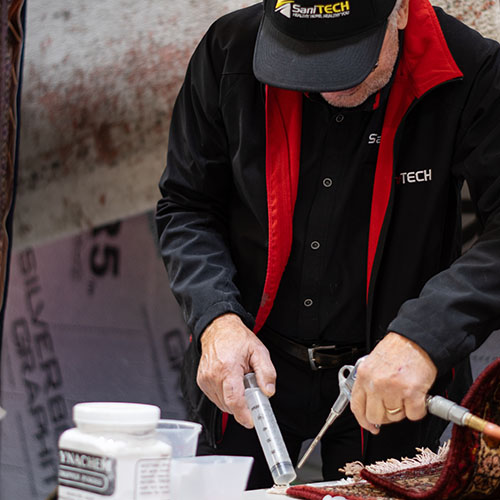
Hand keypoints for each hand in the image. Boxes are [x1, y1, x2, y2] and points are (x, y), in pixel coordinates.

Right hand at [197, 313, 276, 428]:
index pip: (234, 400)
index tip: (251, 421)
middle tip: (251, 390)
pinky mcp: (202, 382)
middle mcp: (213, 375)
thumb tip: (268, 391)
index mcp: (228, 368)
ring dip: (234, 399)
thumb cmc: (237, 339)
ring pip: (222, 404)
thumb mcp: (259, 351)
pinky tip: (230, 381)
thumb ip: (266, 372)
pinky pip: (216, 398)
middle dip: (243, 404)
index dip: (244, 414)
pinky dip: (225, 395)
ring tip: (239, 381)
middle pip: (229, 405)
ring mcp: (205, 379)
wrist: (218, 329)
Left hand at [350, 332, 436, 433]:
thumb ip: (369, 383)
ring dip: (403, 410)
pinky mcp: (411, 393)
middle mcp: (376, 384)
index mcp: (364, 376)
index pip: (357, 407)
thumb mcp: (374, 363)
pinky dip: (418, 409)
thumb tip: (370, 403)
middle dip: (386, 417)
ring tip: (406, 394)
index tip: (370, 425)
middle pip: (375, 416)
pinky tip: (417, 397)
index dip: (363, 420)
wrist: (417, 339)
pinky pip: (413, 414)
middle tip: (394, 407)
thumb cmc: (398, 349)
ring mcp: (393, 389)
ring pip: (395, 417)